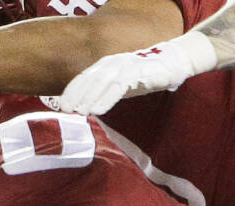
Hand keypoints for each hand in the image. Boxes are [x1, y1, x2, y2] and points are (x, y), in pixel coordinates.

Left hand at [59, 33, 214, 115]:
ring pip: (102, 82)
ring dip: (89, 98)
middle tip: (66, 111)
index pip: (84, 77)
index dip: (72, 91)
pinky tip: (98, 111)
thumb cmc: (143, 76)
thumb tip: (85, 108)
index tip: (62, 105)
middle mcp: (112, 63)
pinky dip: (106, 99)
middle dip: (77, 95)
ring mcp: (125, 66)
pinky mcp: (137, 72)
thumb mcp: (120, 84)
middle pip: (90, 79)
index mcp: (105, 65)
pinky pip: (118, 87)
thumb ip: (104, 92)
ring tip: (80, 112)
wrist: (172, 63)